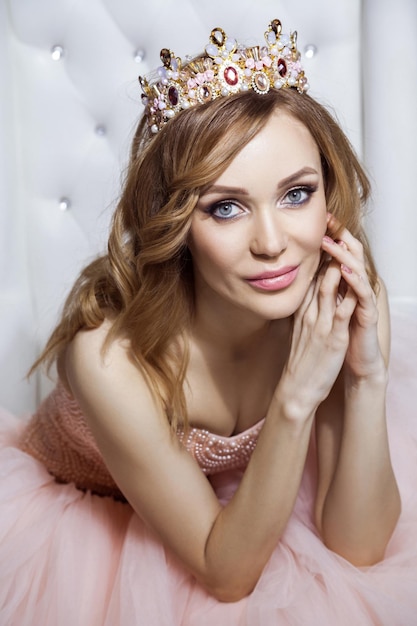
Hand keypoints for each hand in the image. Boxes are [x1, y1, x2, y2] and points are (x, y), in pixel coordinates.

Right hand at [280, 232, 357, 415]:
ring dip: (337, 266)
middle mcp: (310, 314)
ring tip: (344, 245)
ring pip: (329, 289)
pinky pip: (341, 312)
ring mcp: (321, 325)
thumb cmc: (301, 362)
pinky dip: (347, 294)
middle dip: (327, 253)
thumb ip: (303, 313)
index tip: (323, 237)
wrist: (296, 389)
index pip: (310, 278)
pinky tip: (354, 280)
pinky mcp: (332, 338)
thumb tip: (308, 298)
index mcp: (302, 312)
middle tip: (333, 230)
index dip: (317, 256)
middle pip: (318, 277)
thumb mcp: (299, 332)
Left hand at [321, 214, 385, 379]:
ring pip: (358, 270)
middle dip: (341, 236)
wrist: (355, 362)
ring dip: (345, 255)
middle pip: (352, 255)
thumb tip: (300, 275)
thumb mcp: (323, 310)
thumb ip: (317, 291)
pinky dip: (354, 280)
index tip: (318, 220)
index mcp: (345, 285)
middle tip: (328, 219)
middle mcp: (356, 289)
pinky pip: (362, 294)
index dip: (331, 237)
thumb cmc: (339, 336)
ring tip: (333, 241)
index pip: (339, 254)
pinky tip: (345, 270)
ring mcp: (363, 301)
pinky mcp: (367, 315)